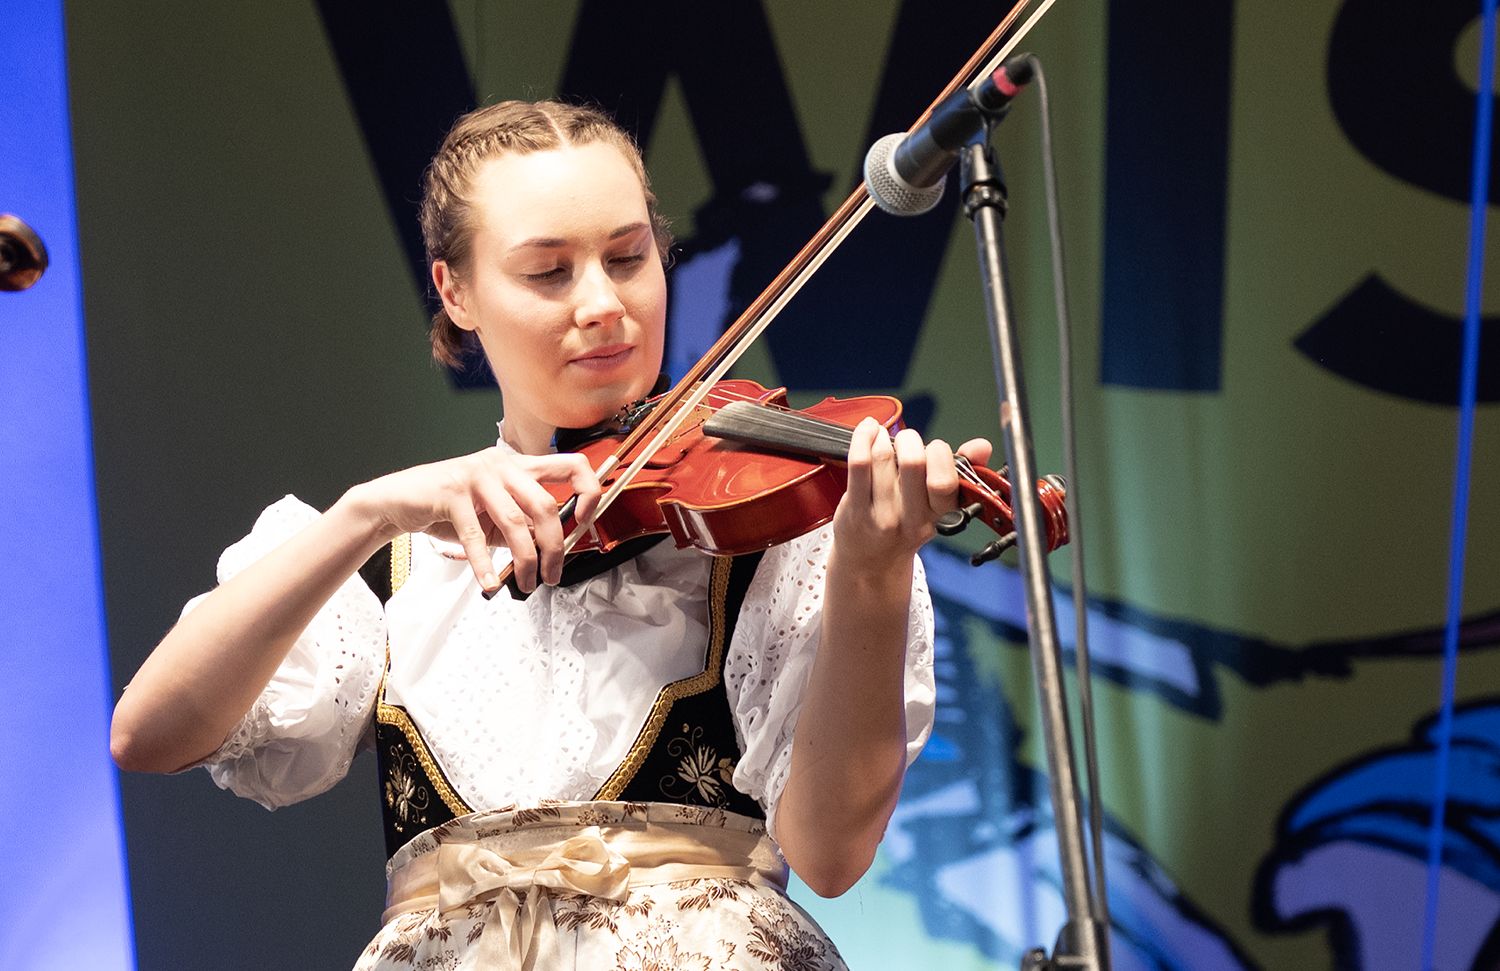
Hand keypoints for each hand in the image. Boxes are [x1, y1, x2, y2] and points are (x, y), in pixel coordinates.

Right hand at [350, 447, 601, 593]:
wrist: (399, 500)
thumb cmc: (450, 507)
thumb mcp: (493, 515)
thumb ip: (523, 525)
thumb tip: (554, 550)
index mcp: (518, 465)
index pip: (571, 465)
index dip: (587, 492)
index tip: (584, 522)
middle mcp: (502, 464)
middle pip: (545, 504)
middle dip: (555, 547)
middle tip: (553, 573)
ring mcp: (477, 475)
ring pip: (516, 522)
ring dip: (526, 561)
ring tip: (526, 583)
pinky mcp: (451, 492)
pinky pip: (476, 536)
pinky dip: (485, 566)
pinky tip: (491, 583)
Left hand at [832, 418, 992, 570]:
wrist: (872, 563)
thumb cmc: (906, 525)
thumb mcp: (938, 505)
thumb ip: (962, 471)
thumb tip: (981, 446)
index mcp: (940, 516)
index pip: (944, 480)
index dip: (939, 453)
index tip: (933, 449)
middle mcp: (912, 519)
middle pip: (913, 462)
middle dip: (910, 439)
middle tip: (906, 441)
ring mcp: (881, 515)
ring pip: (883, 458)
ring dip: (882, 437)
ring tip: (881, 436)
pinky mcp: (855, 509)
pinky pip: (858, 463)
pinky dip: (862, 438)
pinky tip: (867, 431)